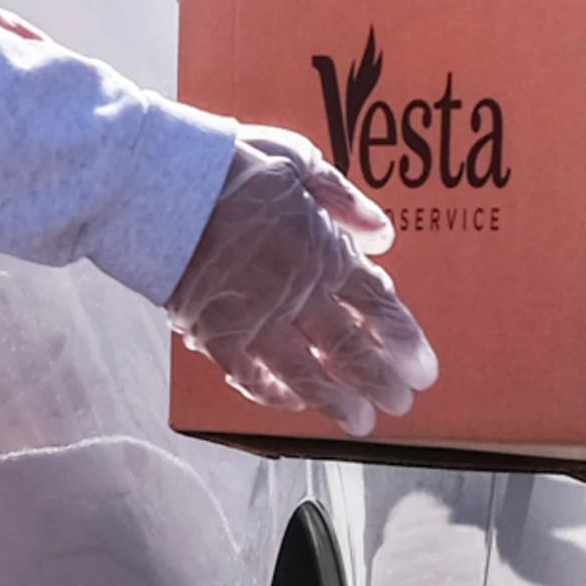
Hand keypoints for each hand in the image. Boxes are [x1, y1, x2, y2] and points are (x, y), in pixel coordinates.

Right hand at [169, 130, 438, 436]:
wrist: (162, 184)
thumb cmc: (231, 165)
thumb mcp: (300, 162)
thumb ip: (344, 201)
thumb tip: (383, 235)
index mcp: (324, 251)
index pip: (377, 307)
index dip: (404, 342)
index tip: (423, 368)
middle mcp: (297, 292)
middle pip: (350, 349)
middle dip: (380, 381)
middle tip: (401, 403)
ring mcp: (257, 319)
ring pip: (307, 374)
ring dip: (337, 402)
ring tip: (360, 423)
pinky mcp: (216, 336)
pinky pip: (252, 376)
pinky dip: (274, 394)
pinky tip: (293, 403)